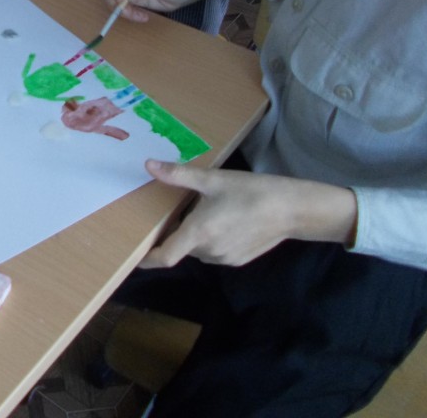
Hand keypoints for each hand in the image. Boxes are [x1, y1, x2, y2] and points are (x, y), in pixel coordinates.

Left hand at [139, 160, 357, 267]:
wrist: (291, 209)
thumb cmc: (250, 191)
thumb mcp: (212, 179)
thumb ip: (178, 175)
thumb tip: (149, 165)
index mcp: (199, 234)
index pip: (165, 257)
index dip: (147, 260)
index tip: (135, 257)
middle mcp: (209, 252)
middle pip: (181, 248)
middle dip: (176, 233)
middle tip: (180, 210)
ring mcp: (225, 259)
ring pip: (198, 250)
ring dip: (195, 235)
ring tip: (205, 211)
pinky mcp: (239, 260)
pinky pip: (215, 252)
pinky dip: (211, 240)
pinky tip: (224, 219)